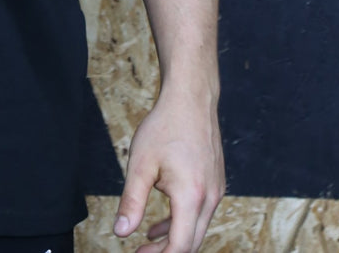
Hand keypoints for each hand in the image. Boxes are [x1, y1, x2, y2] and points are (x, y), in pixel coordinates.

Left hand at [112, 85, 224, 251]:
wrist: (191, 100)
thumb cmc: (165, 128)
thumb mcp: (140, 164)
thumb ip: (132, 201)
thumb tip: (121, 232)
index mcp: (192, 196)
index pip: (181, 245)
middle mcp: (210, 198)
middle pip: (192, 241)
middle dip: (166, 251)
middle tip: (140, 252)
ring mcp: (216, 190)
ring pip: (197, 227)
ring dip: (173, 237)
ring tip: (147, 240)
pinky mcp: (215, 182)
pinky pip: (200, 212)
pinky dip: (182, 221)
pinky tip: (161, 222)